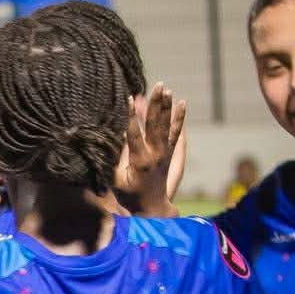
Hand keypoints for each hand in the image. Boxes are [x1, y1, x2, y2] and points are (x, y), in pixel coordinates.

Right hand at [113, 85, 187, 213]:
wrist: (151, 208)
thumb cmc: (128, 195)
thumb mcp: (115, 180)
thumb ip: (114, 158)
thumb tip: (112, 136)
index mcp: (139, 161)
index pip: (134, 133)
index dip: (132, 116)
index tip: (131, 99)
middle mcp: (155, 155)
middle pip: (155, 124)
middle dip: (156, 104)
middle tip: (158, 85)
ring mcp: (165, 153)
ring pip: (166, 125)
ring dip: (167, 106)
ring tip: (167, 89)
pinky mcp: (170, 153)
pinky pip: (176, 132)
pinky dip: (180, 118)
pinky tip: (182, 103)